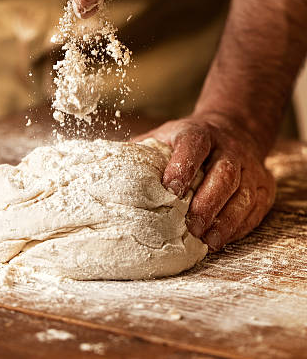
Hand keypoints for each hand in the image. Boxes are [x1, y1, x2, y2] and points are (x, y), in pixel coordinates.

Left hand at [136, 114, 275, 250]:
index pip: (193, 145)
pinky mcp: (264, 185)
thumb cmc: (188, 143)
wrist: (233, 131)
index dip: (183, 166)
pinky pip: (255, 208)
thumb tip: (107, 175)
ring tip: (207, 240)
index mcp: (199, 133)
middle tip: (190, 225)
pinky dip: (239, 226)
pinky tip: (221, 238)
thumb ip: (141, 154)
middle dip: (208, 202)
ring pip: (244, 193)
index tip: (170, 189)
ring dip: (226, 219)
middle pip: (224, 173)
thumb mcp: (165, 138)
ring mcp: (250, 166)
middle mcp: (228, 148)